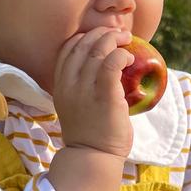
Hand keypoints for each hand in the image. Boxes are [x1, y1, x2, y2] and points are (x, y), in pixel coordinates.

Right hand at [52, 28, 133, 158]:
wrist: (92, 157)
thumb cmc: (90, 134)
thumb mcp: (76, 106)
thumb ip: (82, 86)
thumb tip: (103, 68)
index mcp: (60, 85)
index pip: (67, 49)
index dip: (85, 37)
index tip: (101, 38)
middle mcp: (69, 84)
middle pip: (83, 44)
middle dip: (102, 33)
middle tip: (119, 34)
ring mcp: (85, 90)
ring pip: (98, 50)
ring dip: (115, 40)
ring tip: (128, 40)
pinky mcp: (104, 95)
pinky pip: (111, 64)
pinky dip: (121, 55)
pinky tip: (130, 58)